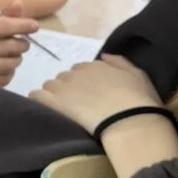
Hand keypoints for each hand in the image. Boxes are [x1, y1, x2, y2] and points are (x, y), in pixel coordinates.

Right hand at [0, 0, 38, 86]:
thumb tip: (19, 4)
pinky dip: (9, 73)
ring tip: (12, 55)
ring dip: (16, 59)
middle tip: (23, 43)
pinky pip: (4, 79)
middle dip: (21, 45)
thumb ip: (4, 15)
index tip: (34, 26)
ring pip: (8, 65)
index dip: (18, 25)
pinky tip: (4, 68)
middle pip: (7, 47)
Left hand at [29, 53, 163, 134]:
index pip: (80, 70)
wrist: (130, 122)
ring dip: (53, 95)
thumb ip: (120, 62)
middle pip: (64, 78)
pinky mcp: (56, 103)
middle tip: (75, 105)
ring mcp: (65, 87)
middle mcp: (77, 73)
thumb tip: (104, 56)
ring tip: (60, 110)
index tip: (87, 95)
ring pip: (50, 86)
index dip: (82, 83)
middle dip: (67, 88)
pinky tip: (42, 108)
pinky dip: (38, 100)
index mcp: (96, 66)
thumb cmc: (140, 101)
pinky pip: (37, 96)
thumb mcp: (139, 75)